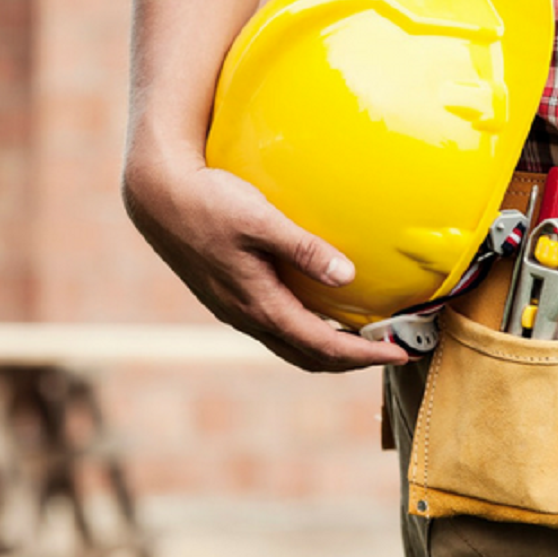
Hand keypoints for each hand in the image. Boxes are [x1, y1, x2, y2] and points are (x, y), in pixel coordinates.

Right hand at [122, 149, 408, 372]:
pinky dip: (306, 331)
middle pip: (309, 357)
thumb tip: (348, 276)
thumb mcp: (260, 219)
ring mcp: (235, 309)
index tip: (401, 352)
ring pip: (290, 345)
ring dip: (328, 348)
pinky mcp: (229, 295)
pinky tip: (321, 309)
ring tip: (362, 338)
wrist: (156, 196)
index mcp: (259, 304)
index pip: (323, 346)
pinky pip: (276, 327)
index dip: (365, 355)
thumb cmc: (208, 201)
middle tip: (391, 350)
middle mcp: (247, 316)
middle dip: (352, 361)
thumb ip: (304, 248)